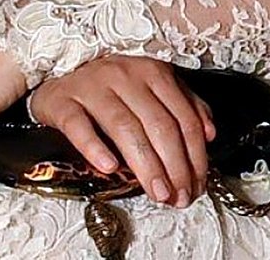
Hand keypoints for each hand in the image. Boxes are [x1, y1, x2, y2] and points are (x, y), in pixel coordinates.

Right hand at [29, 55, 215, 207]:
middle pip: (158, 123)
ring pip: (125, 127)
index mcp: (152, 72)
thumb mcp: (152, 89)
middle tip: (178, 196)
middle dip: (174, 165)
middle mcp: (124, 75)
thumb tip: (210, 132)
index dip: (194, 154)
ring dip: (146, 164)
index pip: (182, 116)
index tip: (197, 184)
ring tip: (157, 192)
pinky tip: (108, 168)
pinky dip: (95, 147)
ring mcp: (93, 86)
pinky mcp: (64, 101)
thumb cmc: (112, 90)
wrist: (60, 80)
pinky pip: (79, 125)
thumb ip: (185, 106)